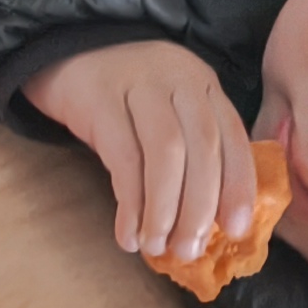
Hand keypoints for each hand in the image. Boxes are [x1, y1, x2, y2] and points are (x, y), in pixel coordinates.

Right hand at [31, 40, 255, 264]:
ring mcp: (140, 82)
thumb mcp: (169, 116)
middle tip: (189, 251)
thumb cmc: (127, 103)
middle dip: (200, 206)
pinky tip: (128, 234)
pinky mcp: (100, 97)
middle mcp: (179, 78)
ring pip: (166, 151)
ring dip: (166, 208)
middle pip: (202, 146)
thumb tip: (209, 228)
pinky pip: (122, 156)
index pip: (233, 137)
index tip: (236, 231)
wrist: (68, 57)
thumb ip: (193, 155)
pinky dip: (130, 202)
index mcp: (204, 85)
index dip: (238, 186)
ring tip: (157, 246)